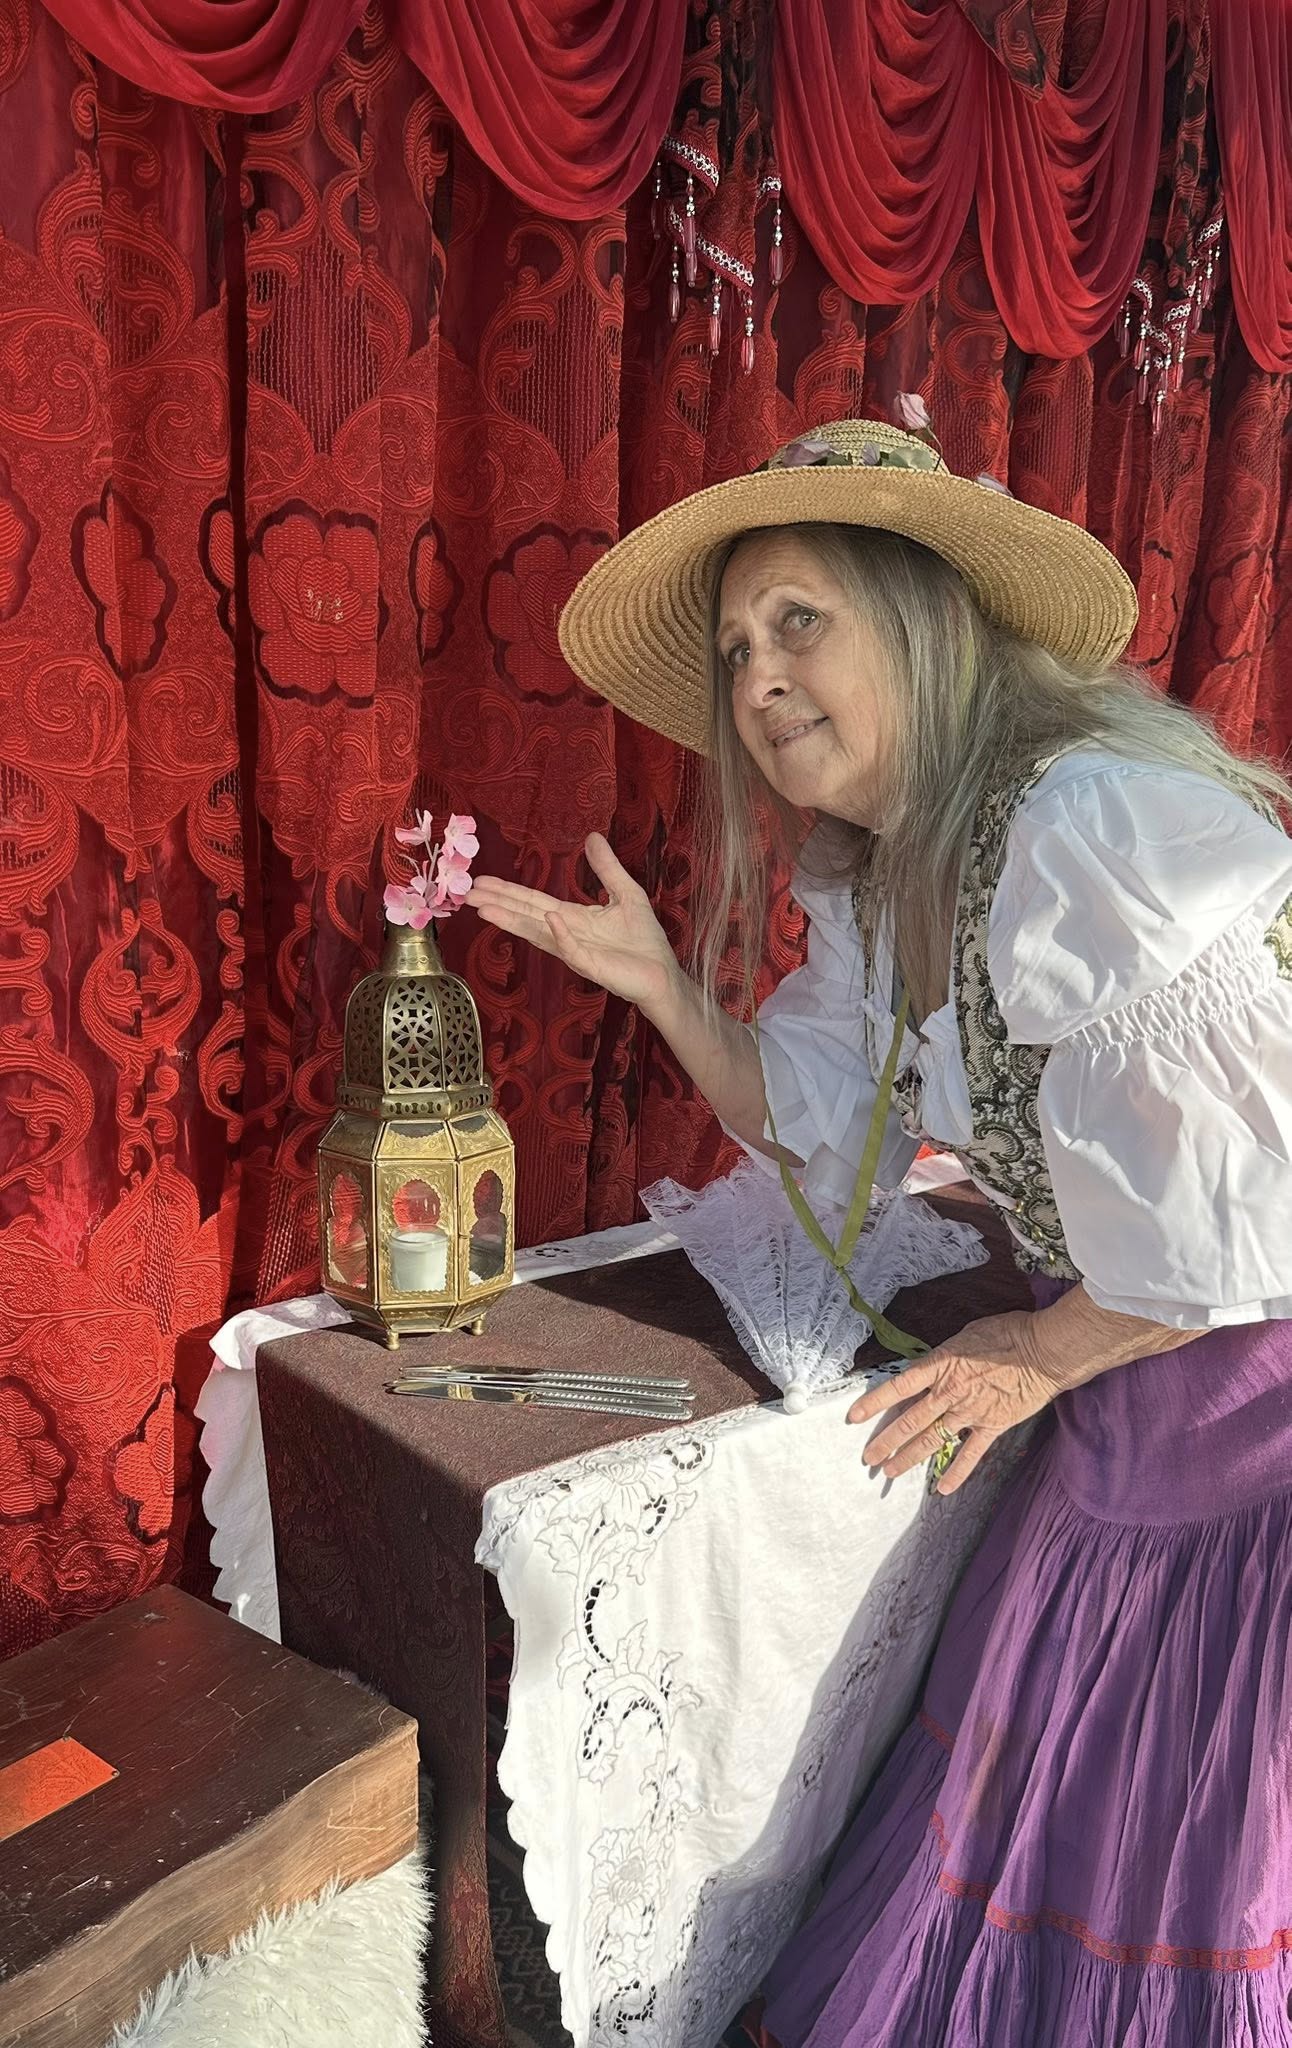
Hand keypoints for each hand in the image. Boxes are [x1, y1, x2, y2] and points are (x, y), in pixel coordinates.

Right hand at [467, 833, 682, 1016]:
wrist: (662, 974)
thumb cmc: (643, 939)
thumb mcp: (626, 893)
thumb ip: (606, 868)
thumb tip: (592, 837)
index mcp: (572, 918)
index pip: (533, 902)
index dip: (508, 891)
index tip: (482, 881)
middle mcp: (566, 934)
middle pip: (526, 916)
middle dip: (497, 904)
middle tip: (467, 894)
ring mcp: (576, 951)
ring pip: (538, 934)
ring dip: (513, 921)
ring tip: (485, 910)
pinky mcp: (592, 966)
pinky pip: (572, 950)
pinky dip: (560, 935)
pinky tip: (548, 920)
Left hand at [846, 1311, 1057, 1494]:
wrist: (1044, 1351)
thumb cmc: (1008, 1333)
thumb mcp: (966, 1335)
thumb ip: (946, 1355)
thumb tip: (933, 1365)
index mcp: (940, 1366)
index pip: (898, 1387)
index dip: (873, 1403)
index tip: (853, 1418)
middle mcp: (949, 1393)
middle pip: (910, 1421)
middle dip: (885, 1442)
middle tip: (868, 1458)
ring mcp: (969, 1413)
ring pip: (932, 1440)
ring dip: (908, 1458)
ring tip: (890, 1472)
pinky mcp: (992, 1426)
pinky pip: (970, 1455)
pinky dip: (956, 1474)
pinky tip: (941, 1490)